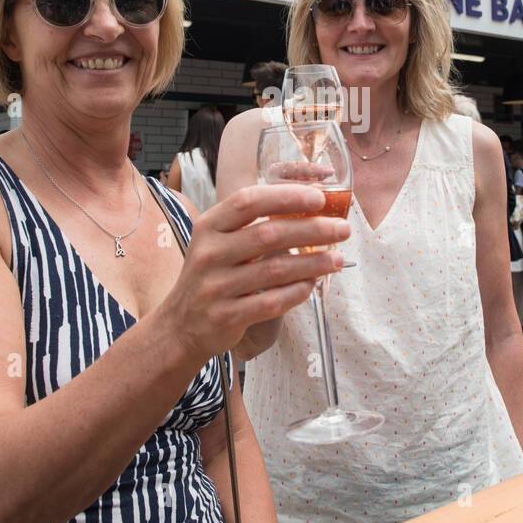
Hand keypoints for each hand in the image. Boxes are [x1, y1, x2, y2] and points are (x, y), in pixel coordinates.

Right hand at [154, 184, 349, 363]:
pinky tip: (312, 285)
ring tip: (338, 259)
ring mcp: (215, 287)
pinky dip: (296, 292)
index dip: (286, 196)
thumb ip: (251, 224)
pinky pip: (270, 302)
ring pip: (274, 270)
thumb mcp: (218, 242)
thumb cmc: (211, 275)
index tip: (319, 198)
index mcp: (209, 226)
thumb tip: (308, 206)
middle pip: (268, 234)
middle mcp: (209, 253)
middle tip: (342, 229)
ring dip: (313, 263)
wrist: (181, 325)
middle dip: (312, 229)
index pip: (248, 201)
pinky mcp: (225, 316)